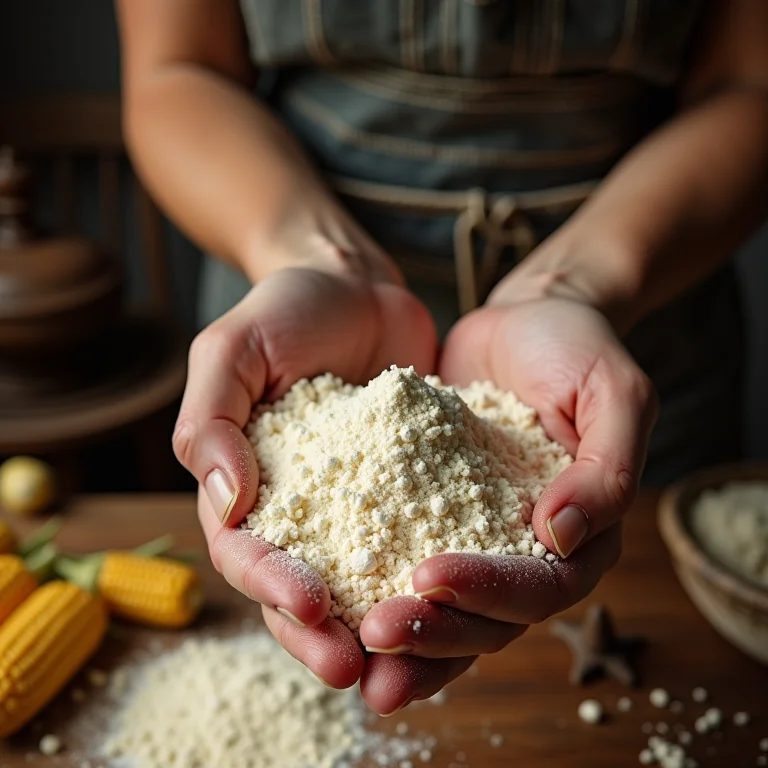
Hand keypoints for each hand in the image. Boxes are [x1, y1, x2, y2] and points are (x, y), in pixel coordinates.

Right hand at [173, 265, 437, 693]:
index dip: (271, 586)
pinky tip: (457, 604)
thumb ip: (211, 422)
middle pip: (299, 589)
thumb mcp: (232, 351)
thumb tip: (225, 503)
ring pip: (358, 583)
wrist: (354, 284)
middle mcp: (298, 508)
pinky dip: (428, 579)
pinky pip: (415, 541)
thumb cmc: (285, 310)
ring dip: (377, 628)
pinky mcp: (408, 489)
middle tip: (357, 671)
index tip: (310, 605)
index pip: (246, 553)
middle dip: (321, 635)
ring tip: (407, 663)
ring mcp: (355, 504)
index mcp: (243, 486)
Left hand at [358, 295, 656, 711]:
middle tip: (375, 634)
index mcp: (581, 534)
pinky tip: (329, 602)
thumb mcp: (614, 394)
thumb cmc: (577, 349)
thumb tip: (559, 536)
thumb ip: (606, 468)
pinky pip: (404, 559)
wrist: (524, 321)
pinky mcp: (432, 514)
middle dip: (433, 633)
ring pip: (445, 609)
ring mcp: (477, 537)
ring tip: (351, 651)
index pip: (541, 586)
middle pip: (488, 619)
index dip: (488, 592)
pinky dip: (375, 588)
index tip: (428, 577)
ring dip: (402, 638)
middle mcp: (528, 551)